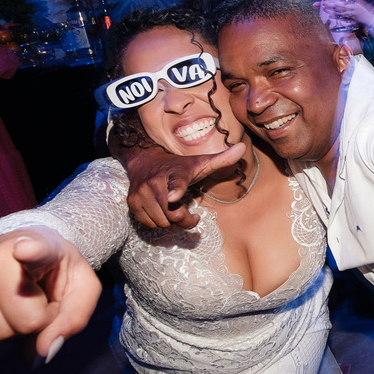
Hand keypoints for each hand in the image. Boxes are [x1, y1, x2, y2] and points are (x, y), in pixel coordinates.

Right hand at [0, 228, 100, 361]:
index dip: (32, 252)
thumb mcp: (80, 292)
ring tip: (13, 308)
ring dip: (7, 331)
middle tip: (35, 306)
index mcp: (41, 247)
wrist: (23, 257)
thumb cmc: (55, 275)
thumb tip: (45, 350)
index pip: (35, 250)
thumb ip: (72, 320)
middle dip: (33, 324)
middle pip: (20, 319)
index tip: (25, 251)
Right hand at [123, 143, 246, 228]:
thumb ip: (221, 159)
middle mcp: (156, 182)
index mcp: (176, 172)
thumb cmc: (177, 166)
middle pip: (173, 214)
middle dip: (184, 220)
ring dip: (171, 222)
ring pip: (161, 222)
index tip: (175, 197)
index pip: (178, 182)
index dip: (176, 190)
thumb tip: (242, 149)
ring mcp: (141, 193)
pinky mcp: (132, 202)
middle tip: (191, 215)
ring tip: (175, 211)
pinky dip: (157, 222)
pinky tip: (162, 211)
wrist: (144, 161)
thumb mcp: (199, 163)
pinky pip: (148, 224)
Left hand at [323, 0, 373, 28]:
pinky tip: (330, 16)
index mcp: (356, 1)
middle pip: (341, 4)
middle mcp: (354, 7)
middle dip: (332, 3)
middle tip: (323, 2)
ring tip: (324, 8)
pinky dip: (337, 17)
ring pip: (341, 11)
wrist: (373, 19)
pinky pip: (343, 18)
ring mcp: (353, 13)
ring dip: (332, 10)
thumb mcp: (360, 2)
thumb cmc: (367, 10)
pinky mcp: (353, 19)